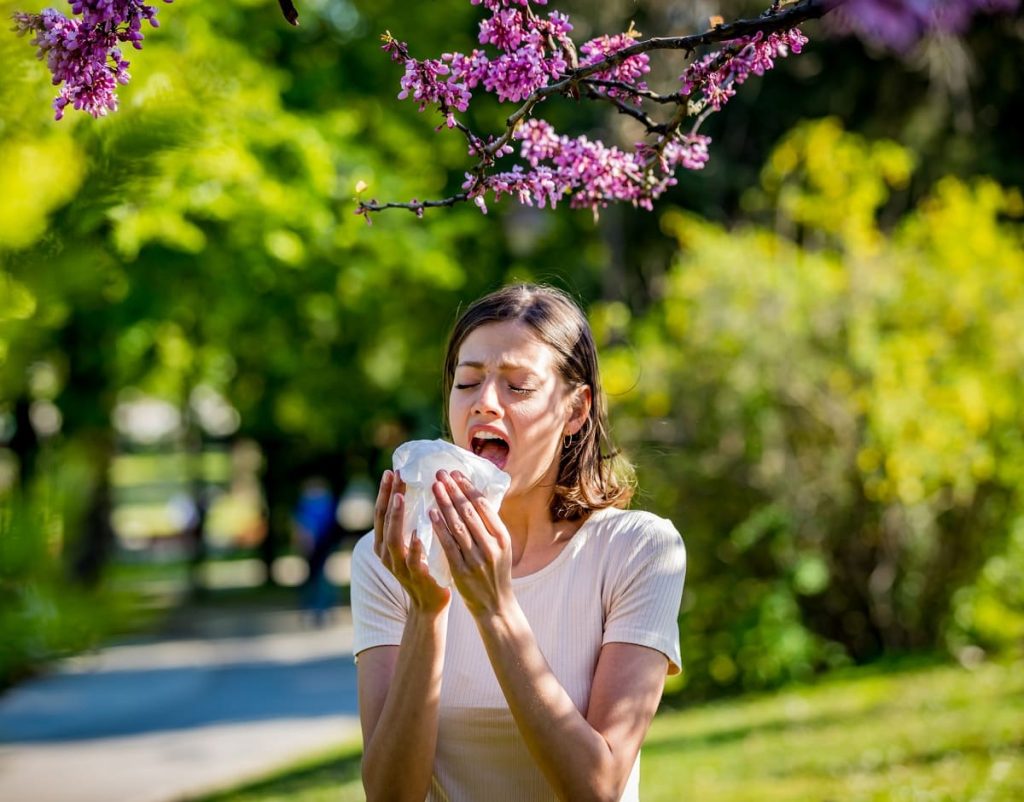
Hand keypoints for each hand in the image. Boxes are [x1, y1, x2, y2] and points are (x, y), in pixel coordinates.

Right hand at [373, 470, 450, 613]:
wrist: (430, 602)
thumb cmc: (423, 566)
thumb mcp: (411, 542)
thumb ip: (410, 523)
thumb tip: (417, 491)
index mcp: (383, 543)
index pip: (381, 512)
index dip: (385, 492)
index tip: (391, 471)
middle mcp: (386, 553)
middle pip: (384, 521)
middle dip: (389, 497)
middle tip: (396, 475)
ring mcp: (399, 566)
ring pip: (393, 538)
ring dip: (396, 517)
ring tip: (401, 497)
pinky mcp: (415, 576)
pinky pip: (413, 560)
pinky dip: (414, 546)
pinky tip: (418, 533)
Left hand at [430, 470, 514, 618]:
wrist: (495, 606)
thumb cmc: (495, 573)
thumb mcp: (501, 548)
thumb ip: (489, 526)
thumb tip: (474, 497)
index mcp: (503, 537)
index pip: (484, 506)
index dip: (468, 488)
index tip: (456, 473)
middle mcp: (492, 546)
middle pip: (470, 511)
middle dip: (454, 490)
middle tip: (441, 473)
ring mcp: (476, 559)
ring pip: (458, 525)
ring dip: (445, 503)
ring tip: (435, 487)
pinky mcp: (462, 571)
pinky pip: (449, 544)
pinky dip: (440, 527)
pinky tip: (431, 513)